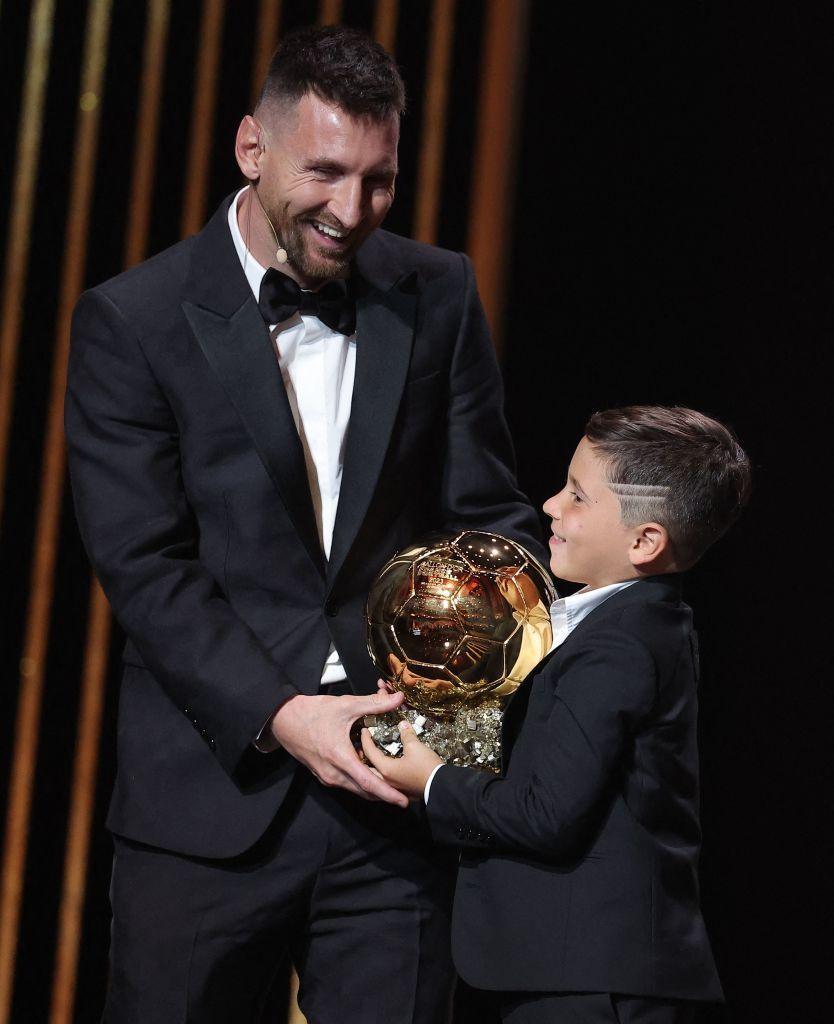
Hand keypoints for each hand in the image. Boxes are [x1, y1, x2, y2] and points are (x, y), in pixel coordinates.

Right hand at [270, 690, 407, 806]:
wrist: (284, 720)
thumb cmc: (313, 713)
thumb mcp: (345, 706)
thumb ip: (374, 704)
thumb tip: (398, 699)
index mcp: (340, 758)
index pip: (368, 783)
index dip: (388, 793)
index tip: (403, 801)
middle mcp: (333, 774)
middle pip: (364, 791)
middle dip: (386, 794)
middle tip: (406, 794)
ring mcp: (327, 777)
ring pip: (355, 789)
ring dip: (373, 788)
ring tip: (393, 785)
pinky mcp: (323, 775)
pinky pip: (346, 784)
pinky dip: (361, 783)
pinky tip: (371, 772)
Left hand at [360, 720, 443, 800]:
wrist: (441, 786)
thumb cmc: (426, 767)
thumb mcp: (415, 746)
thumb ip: (406, 734)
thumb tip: (402, 725)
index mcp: (385, 769)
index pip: (369, 752)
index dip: (366, 739)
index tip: (365, 730)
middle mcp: (386, 780)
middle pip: (368, 768)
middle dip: (364, 757)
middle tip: (364, 746)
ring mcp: (394, 787)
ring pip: (377, 776)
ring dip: (373, 766)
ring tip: (374, 757)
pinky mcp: (403, 790)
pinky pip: (387, 781)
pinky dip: (383, 773)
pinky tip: (389, 767)